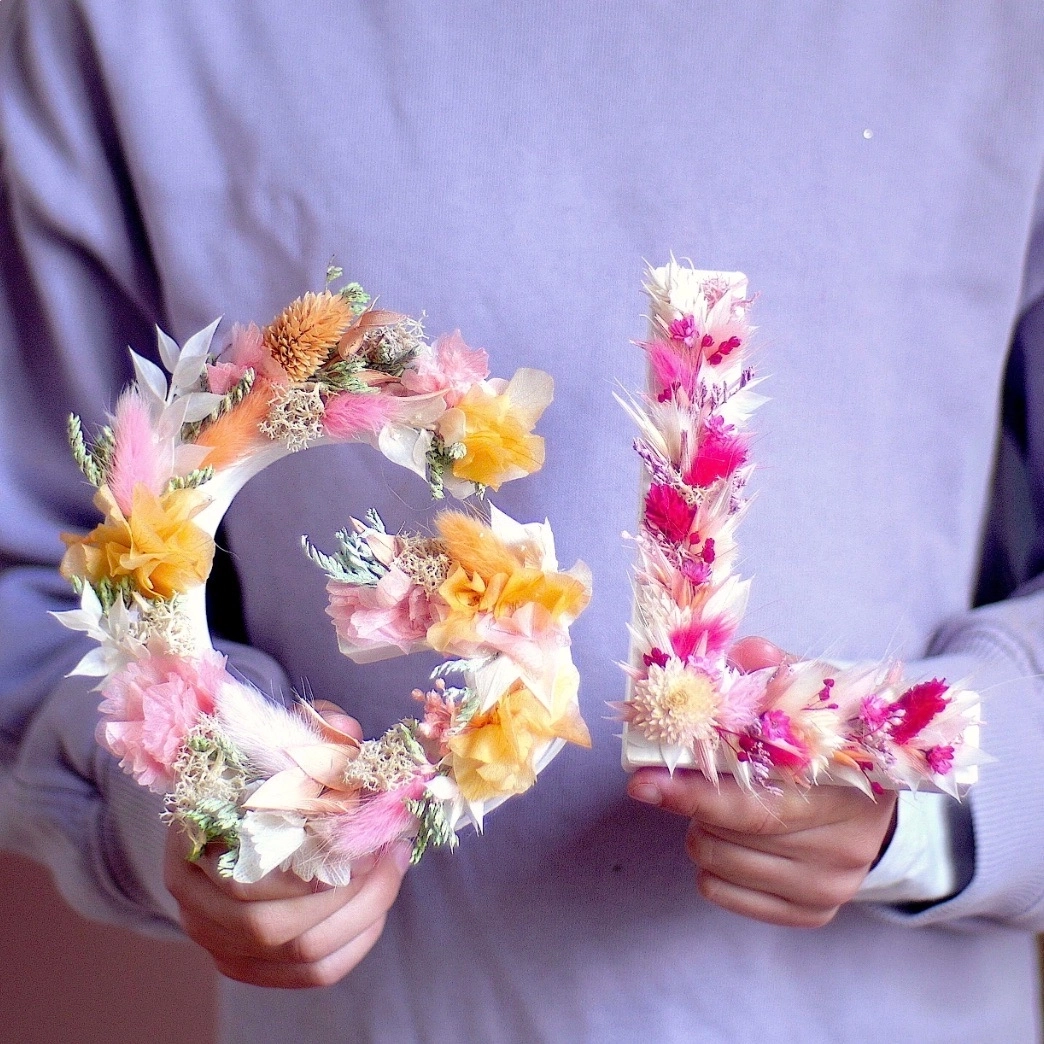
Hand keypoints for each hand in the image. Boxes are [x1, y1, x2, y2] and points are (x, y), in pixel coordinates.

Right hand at [164, 701, 409, 987]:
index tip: (363, 829)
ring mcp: (219, 940)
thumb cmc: (269, 768)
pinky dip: (355, 943)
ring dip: (360, 916)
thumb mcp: (289, 739)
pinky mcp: (250, 963)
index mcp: (189, 843)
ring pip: (300, 954)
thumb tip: (346, 730)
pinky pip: (312, 974)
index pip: (245, 877)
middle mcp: (194, 902)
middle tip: (388, 852)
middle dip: (346, 893)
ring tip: (390, 871)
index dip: (310, 860)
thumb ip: (317, 736)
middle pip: (272, 927)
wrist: (244, 802)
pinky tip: (377, 907)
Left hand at [627, 638, 897, 927]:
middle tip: (674, 780)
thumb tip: (746, 650)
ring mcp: (830, 885)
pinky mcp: (814, 912)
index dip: (691, 793)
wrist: (875, 797)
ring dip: (701, 832)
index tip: (641, 781)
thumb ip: (778, 670)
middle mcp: (845, 847)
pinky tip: (728, 837)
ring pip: (720, 867)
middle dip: (689, 807)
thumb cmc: (831, 739)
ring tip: (718, 803)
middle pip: (731, 838)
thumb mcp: (814, 696)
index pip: (752, 804)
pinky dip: (712, 867)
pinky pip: (725, 895)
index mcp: (845, 788)